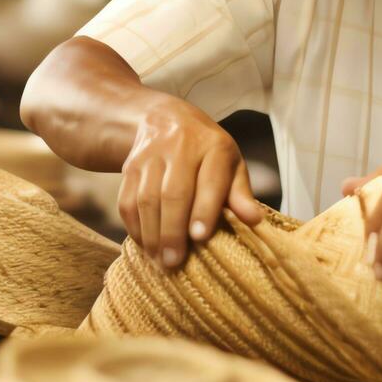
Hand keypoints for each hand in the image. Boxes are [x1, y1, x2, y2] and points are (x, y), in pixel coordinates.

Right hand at [119, 93, 264, 267]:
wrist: (165, 119)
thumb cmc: (208, 153)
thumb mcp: (231, 165)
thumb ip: (240, 194)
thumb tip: (254, 220)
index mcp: (214, 146)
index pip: (209, 180)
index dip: (204, 209)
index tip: (200, 237)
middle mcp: (180, 146)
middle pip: (173, 193)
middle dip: (172, 231)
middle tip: (174, 262)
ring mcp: (151, 155)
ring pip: (146, 199)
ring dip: (151, 234)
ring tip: (159, 261)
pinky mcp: (130, 166)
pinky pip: (127, 200)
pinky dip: (134, 227)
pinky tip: (145, 245)